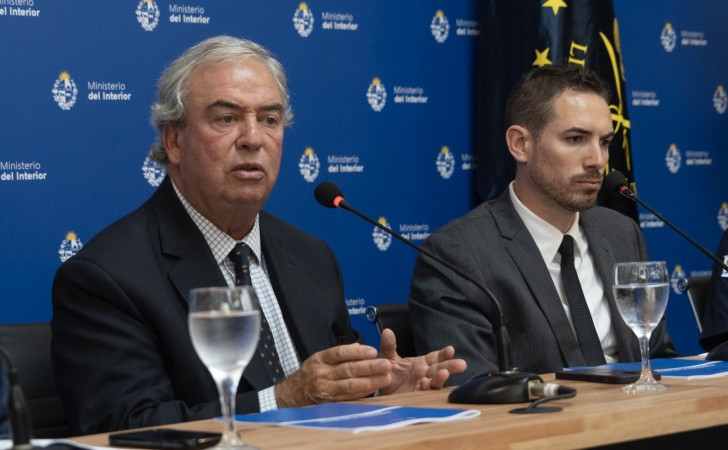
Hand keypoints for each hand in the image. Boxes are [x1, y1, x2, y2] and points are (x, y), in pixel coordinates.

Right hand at [274, 343, 392, 407]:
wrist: (291, 395)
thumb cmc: (309, 374)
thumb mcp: (319, 358)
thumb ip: (339, 354)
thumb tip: (359, 348)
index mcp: (320, 359)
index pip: (340, 353)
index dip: (357, 352)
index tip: (373, 351)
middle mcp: (322, 374)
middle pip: (348, 370)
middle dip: (369, 367)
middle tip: (386, 365)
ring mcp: (325, 390)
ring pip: (350, 386)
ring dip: (370, 382)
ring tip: (386, 378)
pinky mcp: (329, 403)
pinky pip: (348, 398)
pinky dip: (363, 394)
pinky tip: (375, 389)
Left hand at [378, 328, 466, 394]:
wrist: (380, 391)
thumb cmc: (388, 372)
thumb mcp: (387, 357)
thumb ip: (389, 345)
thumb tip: (387, 332)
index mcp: (422, 363)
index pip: (437, 357)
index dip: (444, 354)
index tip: (451, 350)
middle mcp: (425, 374)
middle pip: (441, 369)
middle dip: (450, 366)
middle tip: (461, 364)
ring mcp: (421, 386)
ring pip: (435, 383)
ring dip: (440, 378)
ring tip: (444, 373)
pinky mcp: (415, 397)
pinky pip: (423, 394)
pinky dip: (425, 389)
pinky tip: (425, 384)